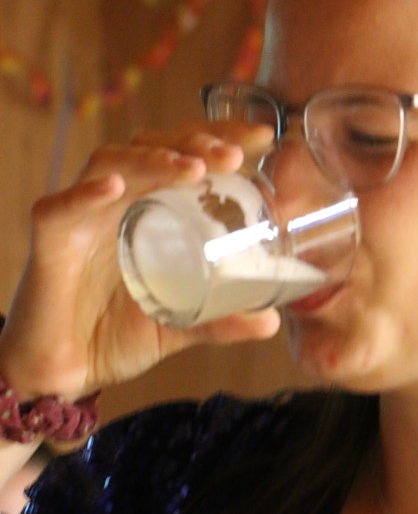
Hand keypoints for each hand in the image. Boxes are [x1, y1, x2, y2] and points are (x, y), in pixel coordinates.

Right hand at [0, 121, 280, 403]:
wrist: (60, 374)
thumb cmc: (113, 337)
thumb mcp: (179, 327)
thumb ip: (221, 321)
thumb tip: (271, 320)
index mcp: (149, 210)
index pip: (184, 157)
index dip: (219, 140)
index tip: (261, 139)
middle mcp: (116, 202)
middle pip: (152, 147)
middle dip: (195, 143)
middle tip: (233, 155)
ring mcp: (82, 215)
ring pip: (112, 163)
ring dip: (153, 159)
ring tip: (193, 169)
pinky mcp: (50, 240)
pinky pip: (61, 207)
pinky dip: (86, 193)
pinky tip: (116, 188)